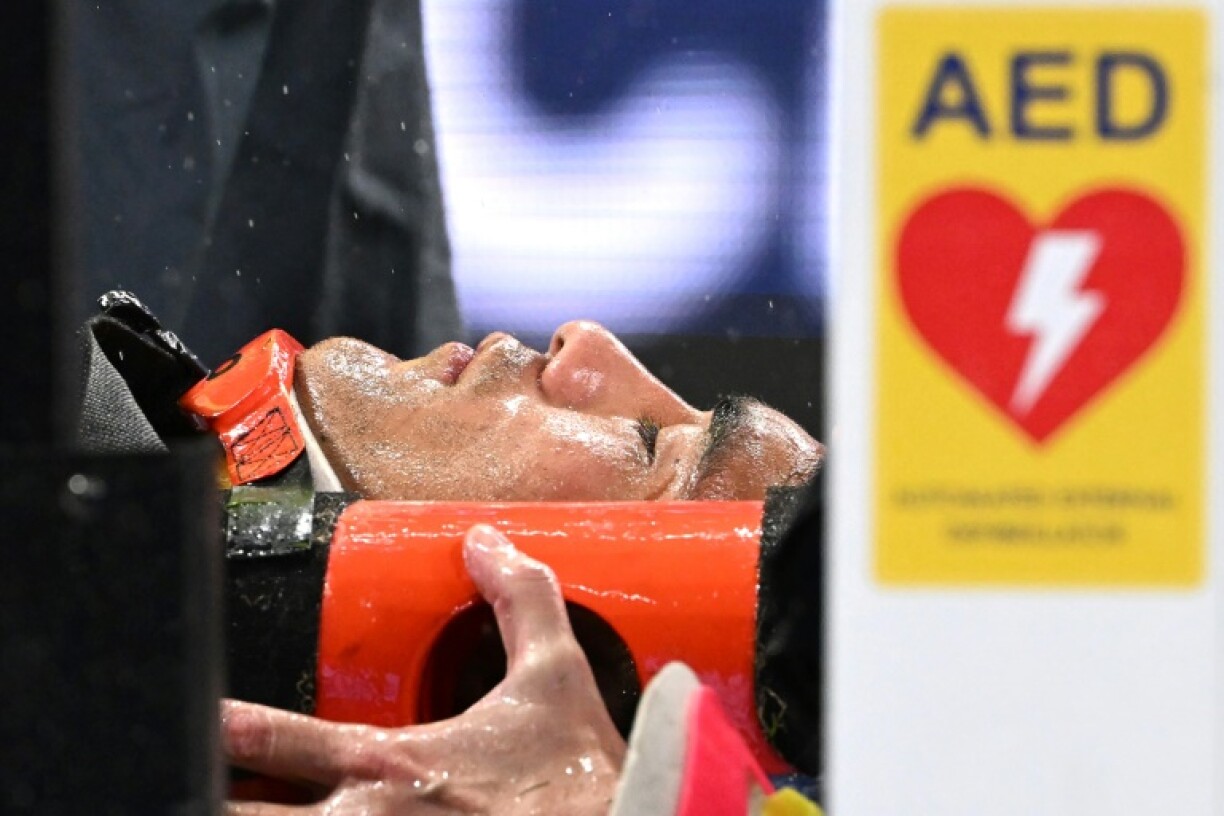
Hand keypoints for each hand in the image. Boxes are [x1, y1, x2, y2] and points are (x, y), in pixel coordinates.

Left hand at [222, 524, 626, 814]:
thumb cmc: (582, 781)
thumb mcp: (557, 677)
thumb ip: (521, 601)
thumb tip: (488, 542)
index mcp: (393, 761)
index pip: (280, 737)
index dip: (219, 729)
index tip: (186, 720)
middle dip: (201, 800)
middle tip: (172, 787)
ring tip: (206, 813)